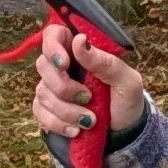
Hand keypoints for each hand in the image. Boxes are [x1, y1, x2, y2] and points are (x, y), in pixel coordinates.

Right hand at [33, 22, 147, 150]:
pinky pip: (40, 112)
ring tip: (90, 121)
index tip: (64, 64)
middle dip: (64, 87)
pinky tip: (76, 130)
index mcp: (80, 51)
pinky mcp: (48, 109)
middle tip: (88, 98)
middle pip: (43, 65)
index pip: (54, 34)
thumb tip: (79, 41)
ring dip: (66, 110)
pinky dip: (57, 123)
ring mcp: (53, 88)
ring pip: (42, 92)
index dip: (52, 46)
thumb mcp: (126, 80)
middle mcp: (62, 66)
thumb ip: (104, 61)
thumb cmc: (127, 101)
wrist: (125, 133)